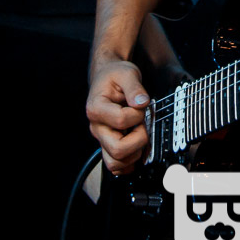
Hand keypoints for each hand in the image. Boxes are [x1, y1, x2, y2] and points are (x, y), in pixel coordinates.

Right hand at [86, 59, 152, 174]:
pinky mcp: (108, 145)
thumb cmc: (115, 76)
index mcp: (96, 108)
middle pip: (117, 149)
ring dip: (135, 153)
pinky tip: (137, 146)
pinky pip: (116, 166)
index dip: (138, 114)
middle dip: (139, 139)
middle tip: (143, 125)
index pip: (120, 120)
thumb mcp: (126, 73)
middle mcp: (96, 127)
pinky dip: (129, 162)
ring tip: (140, 135)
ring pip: (115, 163)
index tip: (141, 105)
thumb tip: (142, 103)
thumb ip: (134, 87)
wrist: (107, 79)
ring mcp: (102, 139)